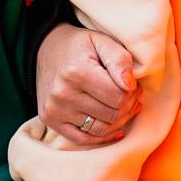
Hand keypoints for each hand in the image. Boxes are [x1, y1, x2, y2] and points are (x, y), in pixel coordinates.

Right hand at [35, 24, 139, 144]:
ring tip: (124, 107)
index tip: (133, 85)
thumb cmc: (80, 45)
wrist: (46, 50)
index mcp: (76, 72)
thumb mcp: (102, 41)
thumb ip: (119, 60)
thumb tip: (130, 85)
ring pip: (101, 129)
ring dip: (119, 121)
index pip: (118, 96)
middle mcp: (62, 94)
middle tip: (132, 95)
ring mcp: (55, 110)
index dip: (132, 92)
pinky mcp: (50, 121)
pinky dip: (103, 137)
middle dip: (128, 106)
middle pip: (111, 114)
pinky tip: (116, 129)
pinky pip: (83, 139)